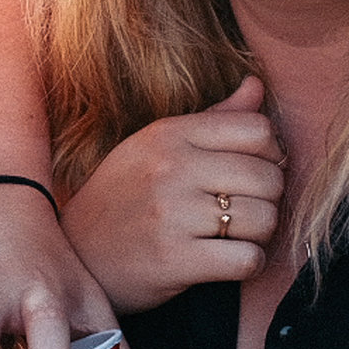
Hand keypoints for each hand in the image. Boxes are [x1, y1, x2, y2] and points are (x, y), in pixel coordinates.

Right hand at [62, 79, 285, 314]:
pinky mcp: (175, 259)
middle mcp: (171, 167)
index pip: (258, 130)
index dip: (271, 155)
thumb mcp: (156, 147)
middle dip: (269, 198)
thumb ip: (213, 118)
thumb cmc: (124, 197)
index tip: (254, 174)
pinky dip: (248, 264)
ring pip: (264, 219)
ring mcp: (172, 214)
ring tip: (237, 236)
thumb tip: (257, 85)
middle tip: (248, 211)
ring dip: (260, 234)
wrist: (77, 257)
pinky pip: (247, 259)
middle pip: (268, 177)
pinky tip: (228, 261)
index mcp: (170, 133)